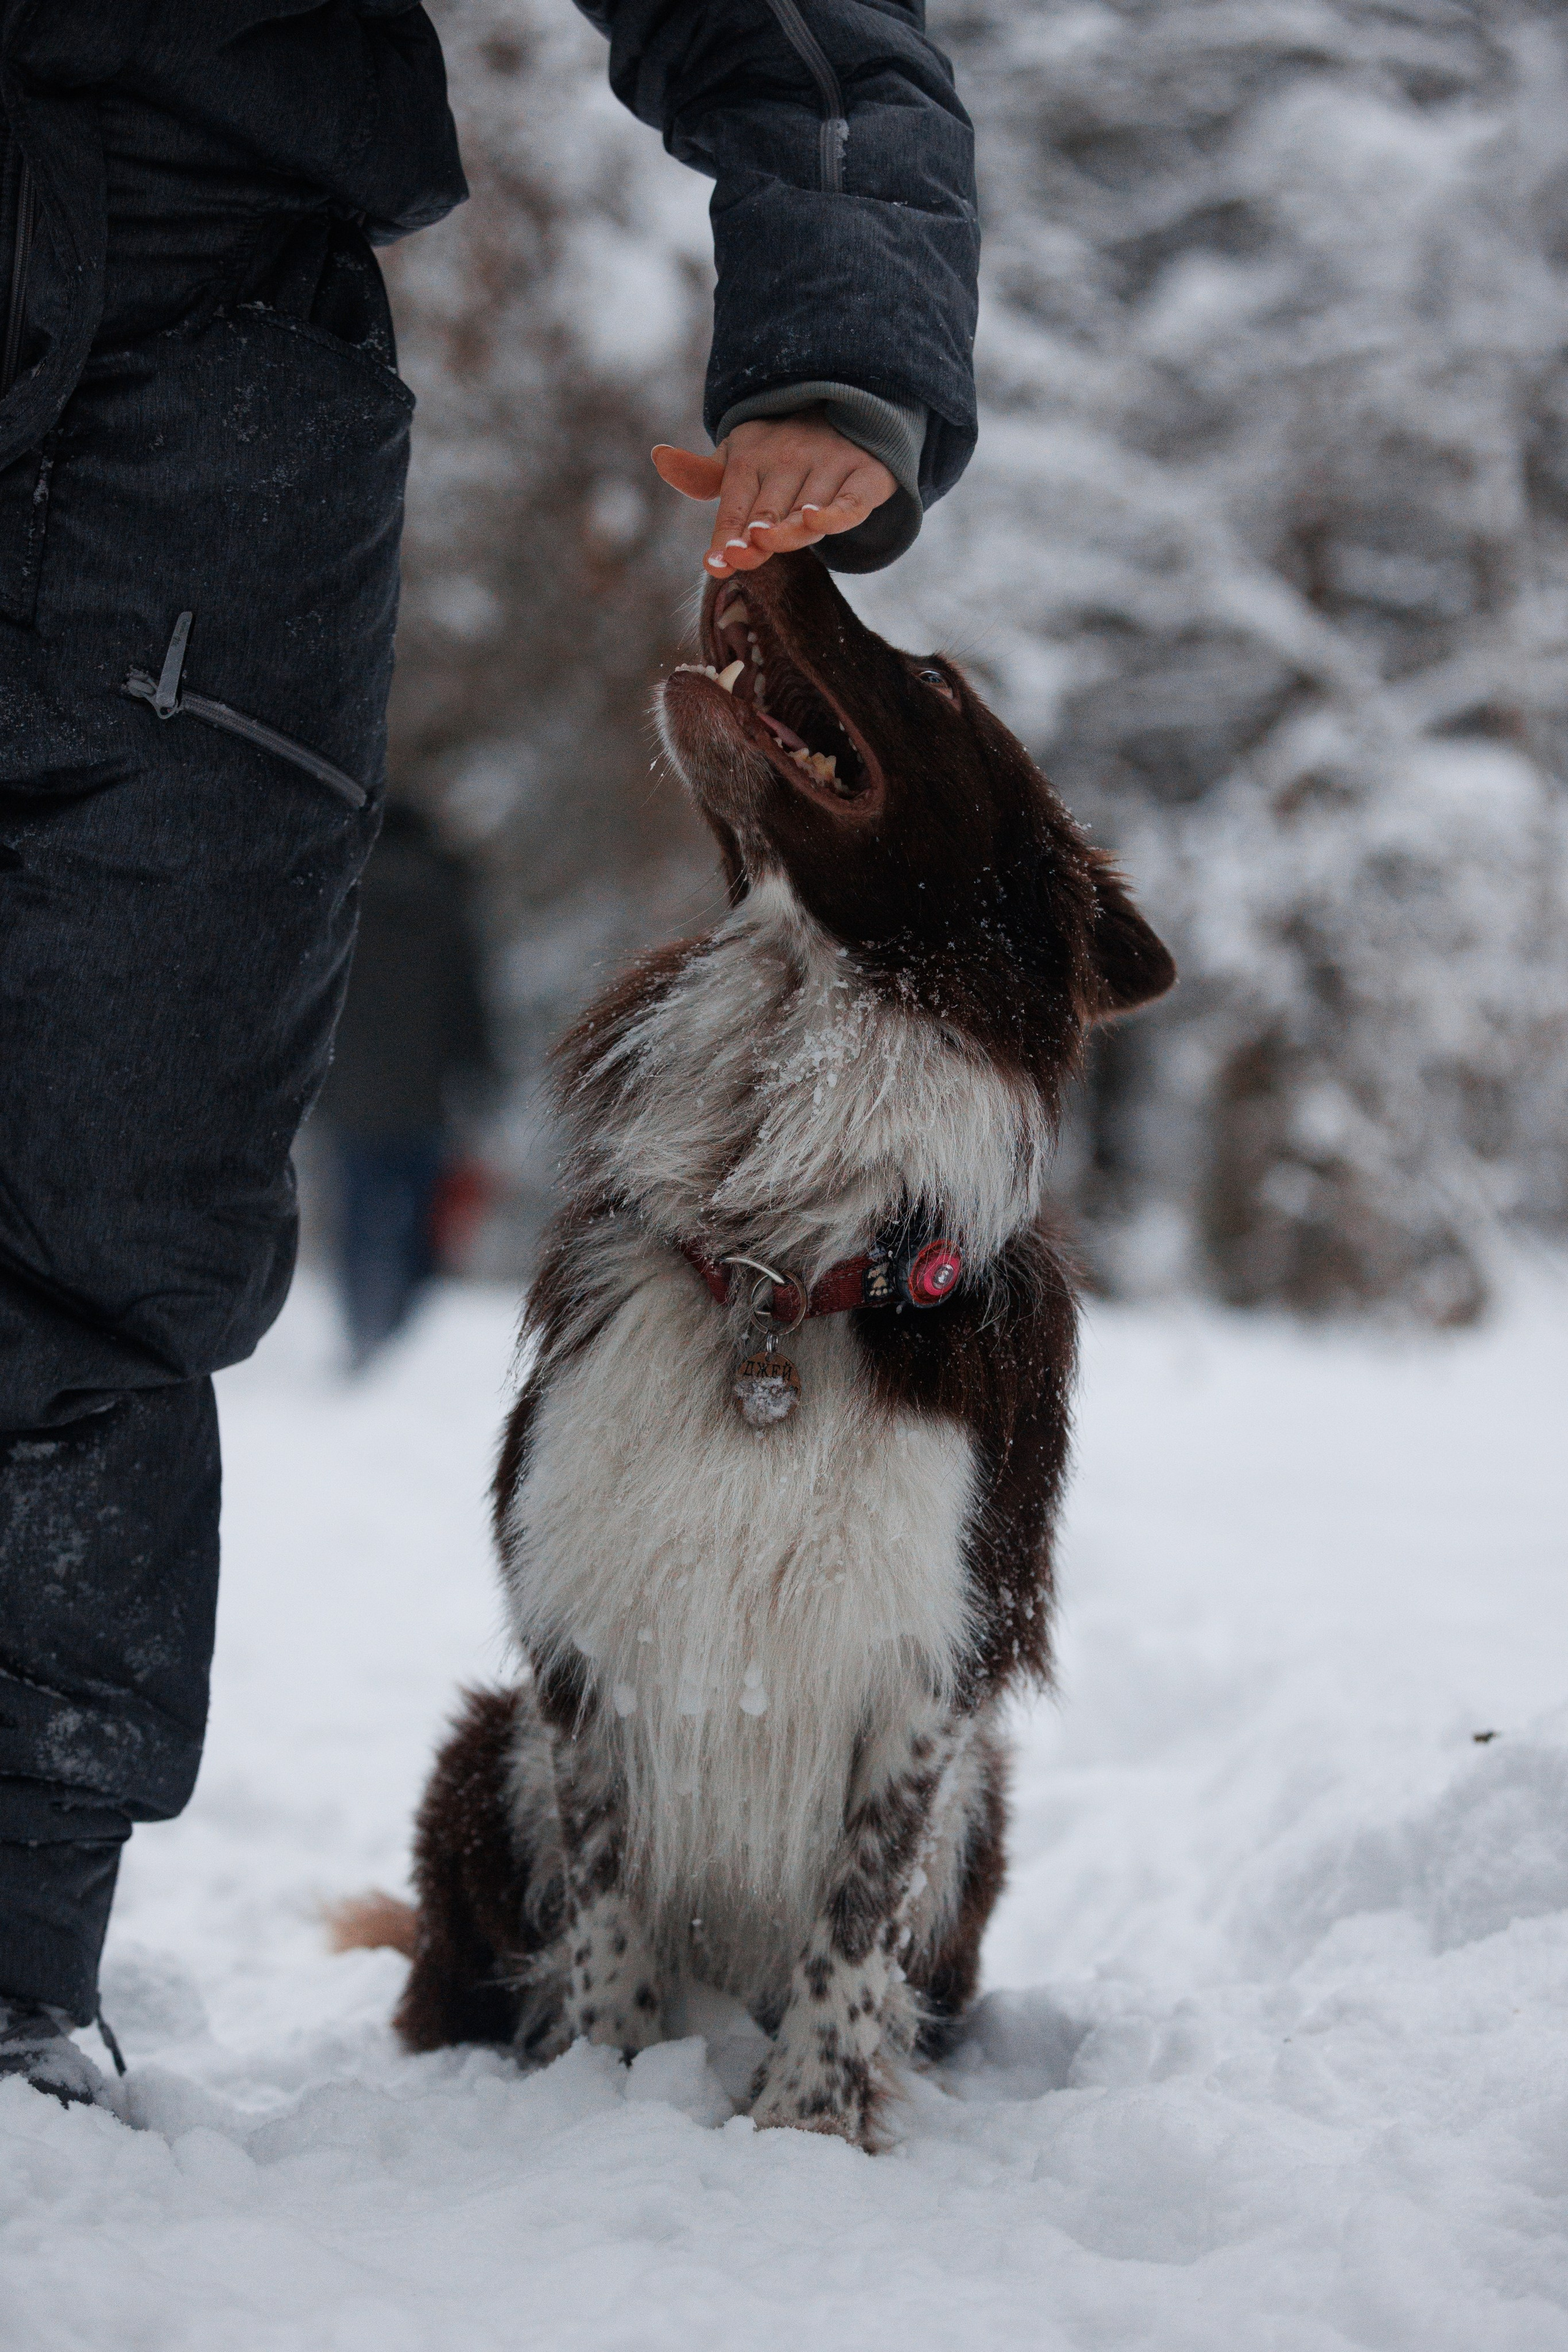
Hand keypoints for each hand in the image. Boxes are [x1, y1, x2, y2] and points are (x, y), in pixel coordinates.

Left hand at [652, 409, 896, 575]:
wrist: (844, 408)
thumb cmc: (780, 448)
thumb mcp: (739, 456)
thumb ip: (704, 474)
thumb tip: (659, 457)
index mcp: (753, 457)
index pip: (735, 505)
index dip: (725, 535)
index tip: (714, 563)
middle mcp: (791, 458)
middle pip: (769, 510)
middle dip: (753, 535)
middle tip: (737, 555)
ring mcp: (830, 464)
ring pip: (807, 510)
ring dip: (788, 529)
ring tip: (766, 540)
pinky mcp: (866, 474)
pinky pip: (852, 501)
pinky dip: (836, 512)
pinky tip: (815, 518)